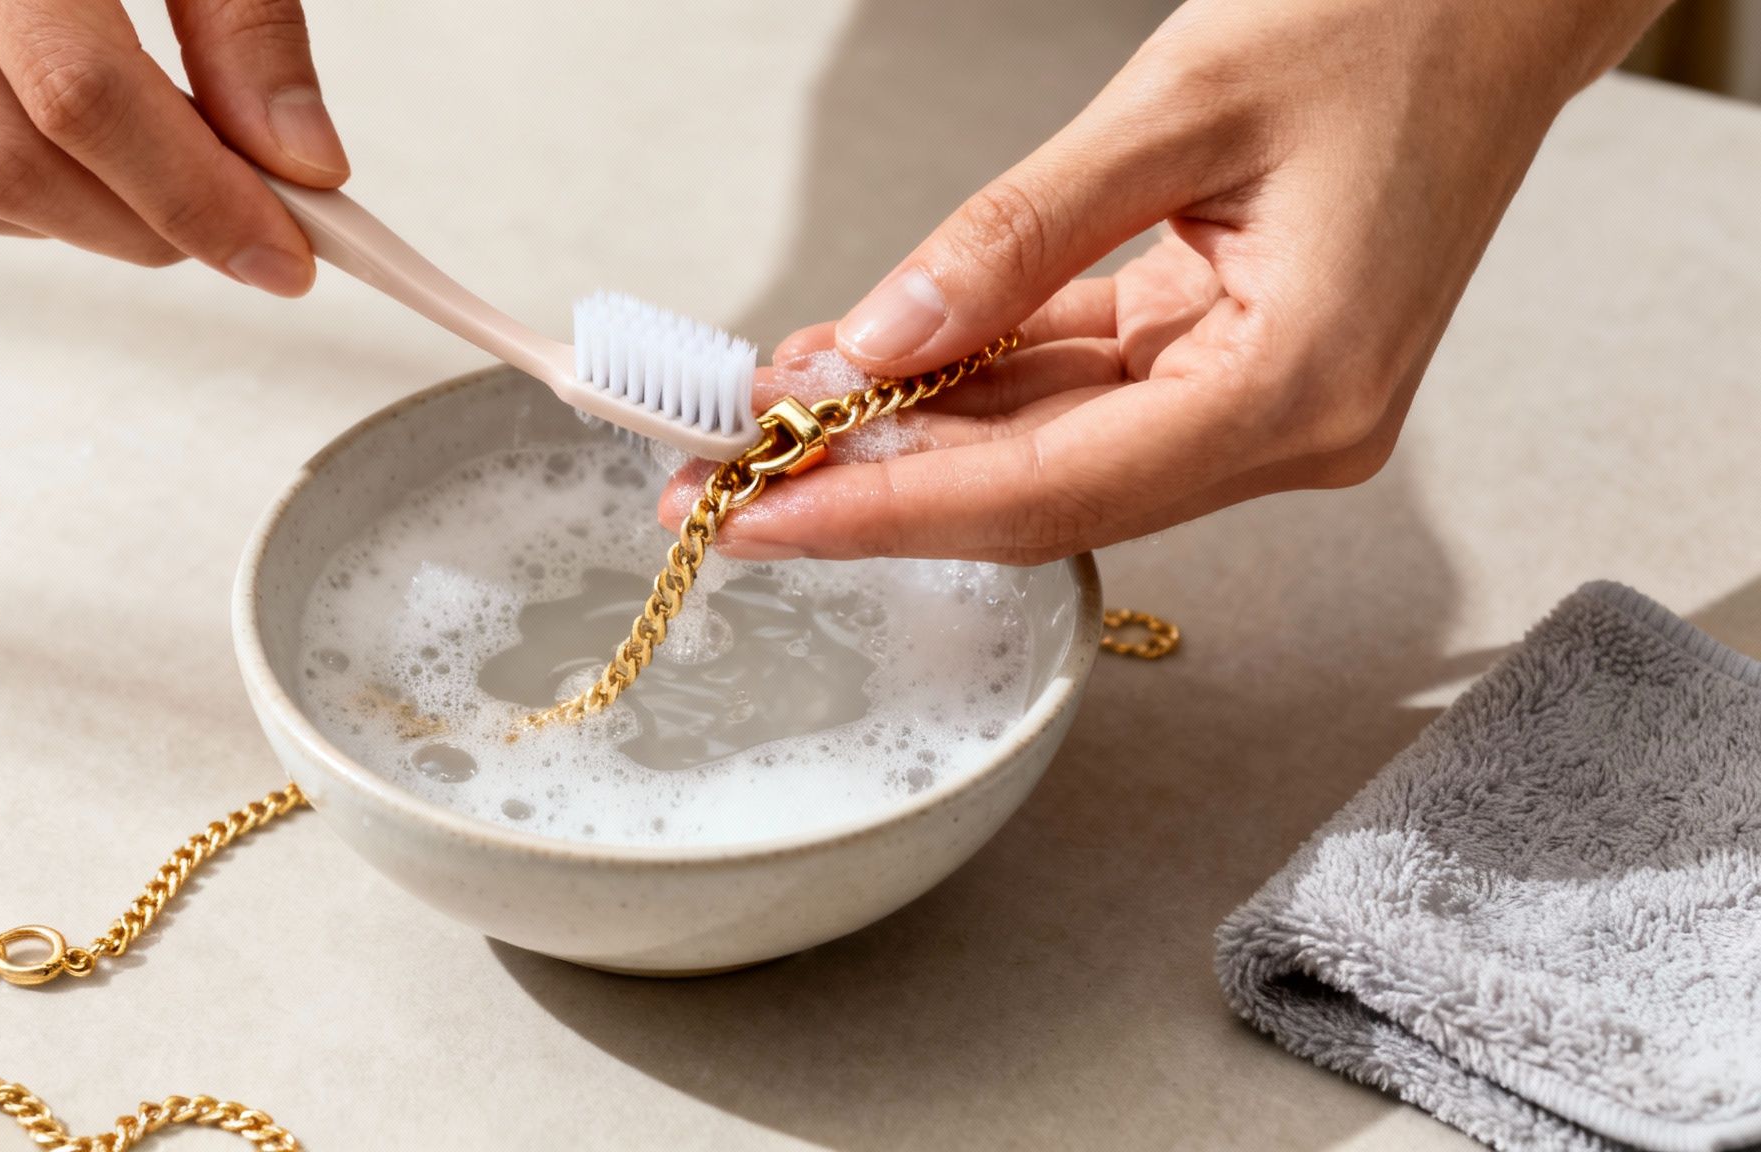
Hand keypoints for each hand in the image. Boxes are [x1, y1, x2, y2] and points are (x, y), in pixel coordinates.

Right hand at [0, 0, 346, 294]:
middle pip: (7, 162)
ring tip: (168, 184)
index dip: (190, 192)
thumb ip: (244, 26)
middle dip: (147, 224)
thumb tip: (299, 167)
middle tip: (244, 227)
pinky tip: (82, 168)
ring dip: (83, 226)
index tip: (284, 254)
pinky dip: (10, 207)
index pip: (74, 93)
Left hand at [670, 0, 1666, 562]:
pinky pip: (1077, 391)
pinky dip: (971, 381)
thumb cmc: (1388, 19)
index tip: (756, 518)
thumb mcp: (1175, 106)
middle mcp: (1288, 427)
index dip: (889, 513)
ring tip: (774, 412)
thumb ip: (1015, 236)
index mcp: (1300, 387)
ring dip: (909, 434)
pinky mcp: (1233, 363)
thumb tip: (880, 342)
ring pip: (1046, 449)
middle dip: (873, 485)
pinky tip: (873, 367)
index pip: (1053, 490)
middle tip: (720, 482)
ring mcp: (1260, 403)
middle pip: (1039, 491)